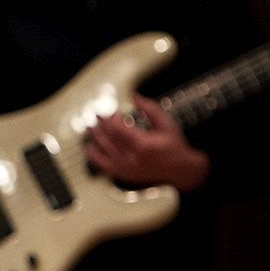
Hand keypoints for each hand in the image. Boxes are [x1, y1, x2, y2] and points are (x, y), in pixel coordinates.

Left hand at [84, 95, 210, 191]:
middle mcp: (131, 158)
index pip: (118, 129)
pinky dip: (95, 156)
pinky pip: (103, 165)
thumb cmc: (174, 145)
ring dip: (95, 137)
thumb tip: (134, 96)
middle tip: (96, 115)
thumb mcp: (166, 123)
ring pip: (104, 150)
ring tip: (90, 127)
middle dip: (102, 125)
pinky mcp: (124, 174)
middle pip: (109, 138)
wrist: (180, 170)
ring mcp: (126, 168)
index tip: (111, 112)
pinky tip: (89, 147)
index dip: (111, 119)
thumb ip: (150, 109)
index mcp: (142, 144)